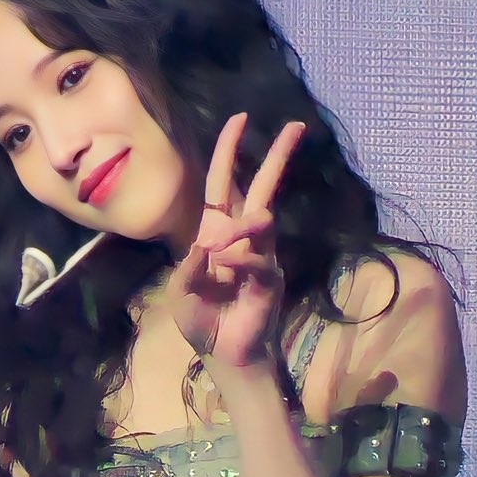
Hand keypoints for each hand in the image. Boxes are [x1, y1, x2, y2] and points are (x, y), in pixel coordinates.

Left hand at [165, 113, 305, 371]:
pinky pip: (257, 259)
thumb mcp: (180, 293)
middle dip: (277, 157)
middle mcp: (242, 239)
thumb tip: (205, 246)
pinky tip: (224, 270)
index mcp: (216, 234)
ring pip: (261, 221)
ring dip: (243, 228)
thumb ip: (187, 268)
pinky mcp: (270, 278)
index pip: (222, 185)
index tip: (241, 120)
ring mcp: (261, 256)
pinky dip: (239, 261)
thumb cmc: (202, 323)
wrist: (225, 356)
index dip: (229, 152)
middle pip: (261, 189)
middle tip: (295, 126)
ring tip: (223, 250)